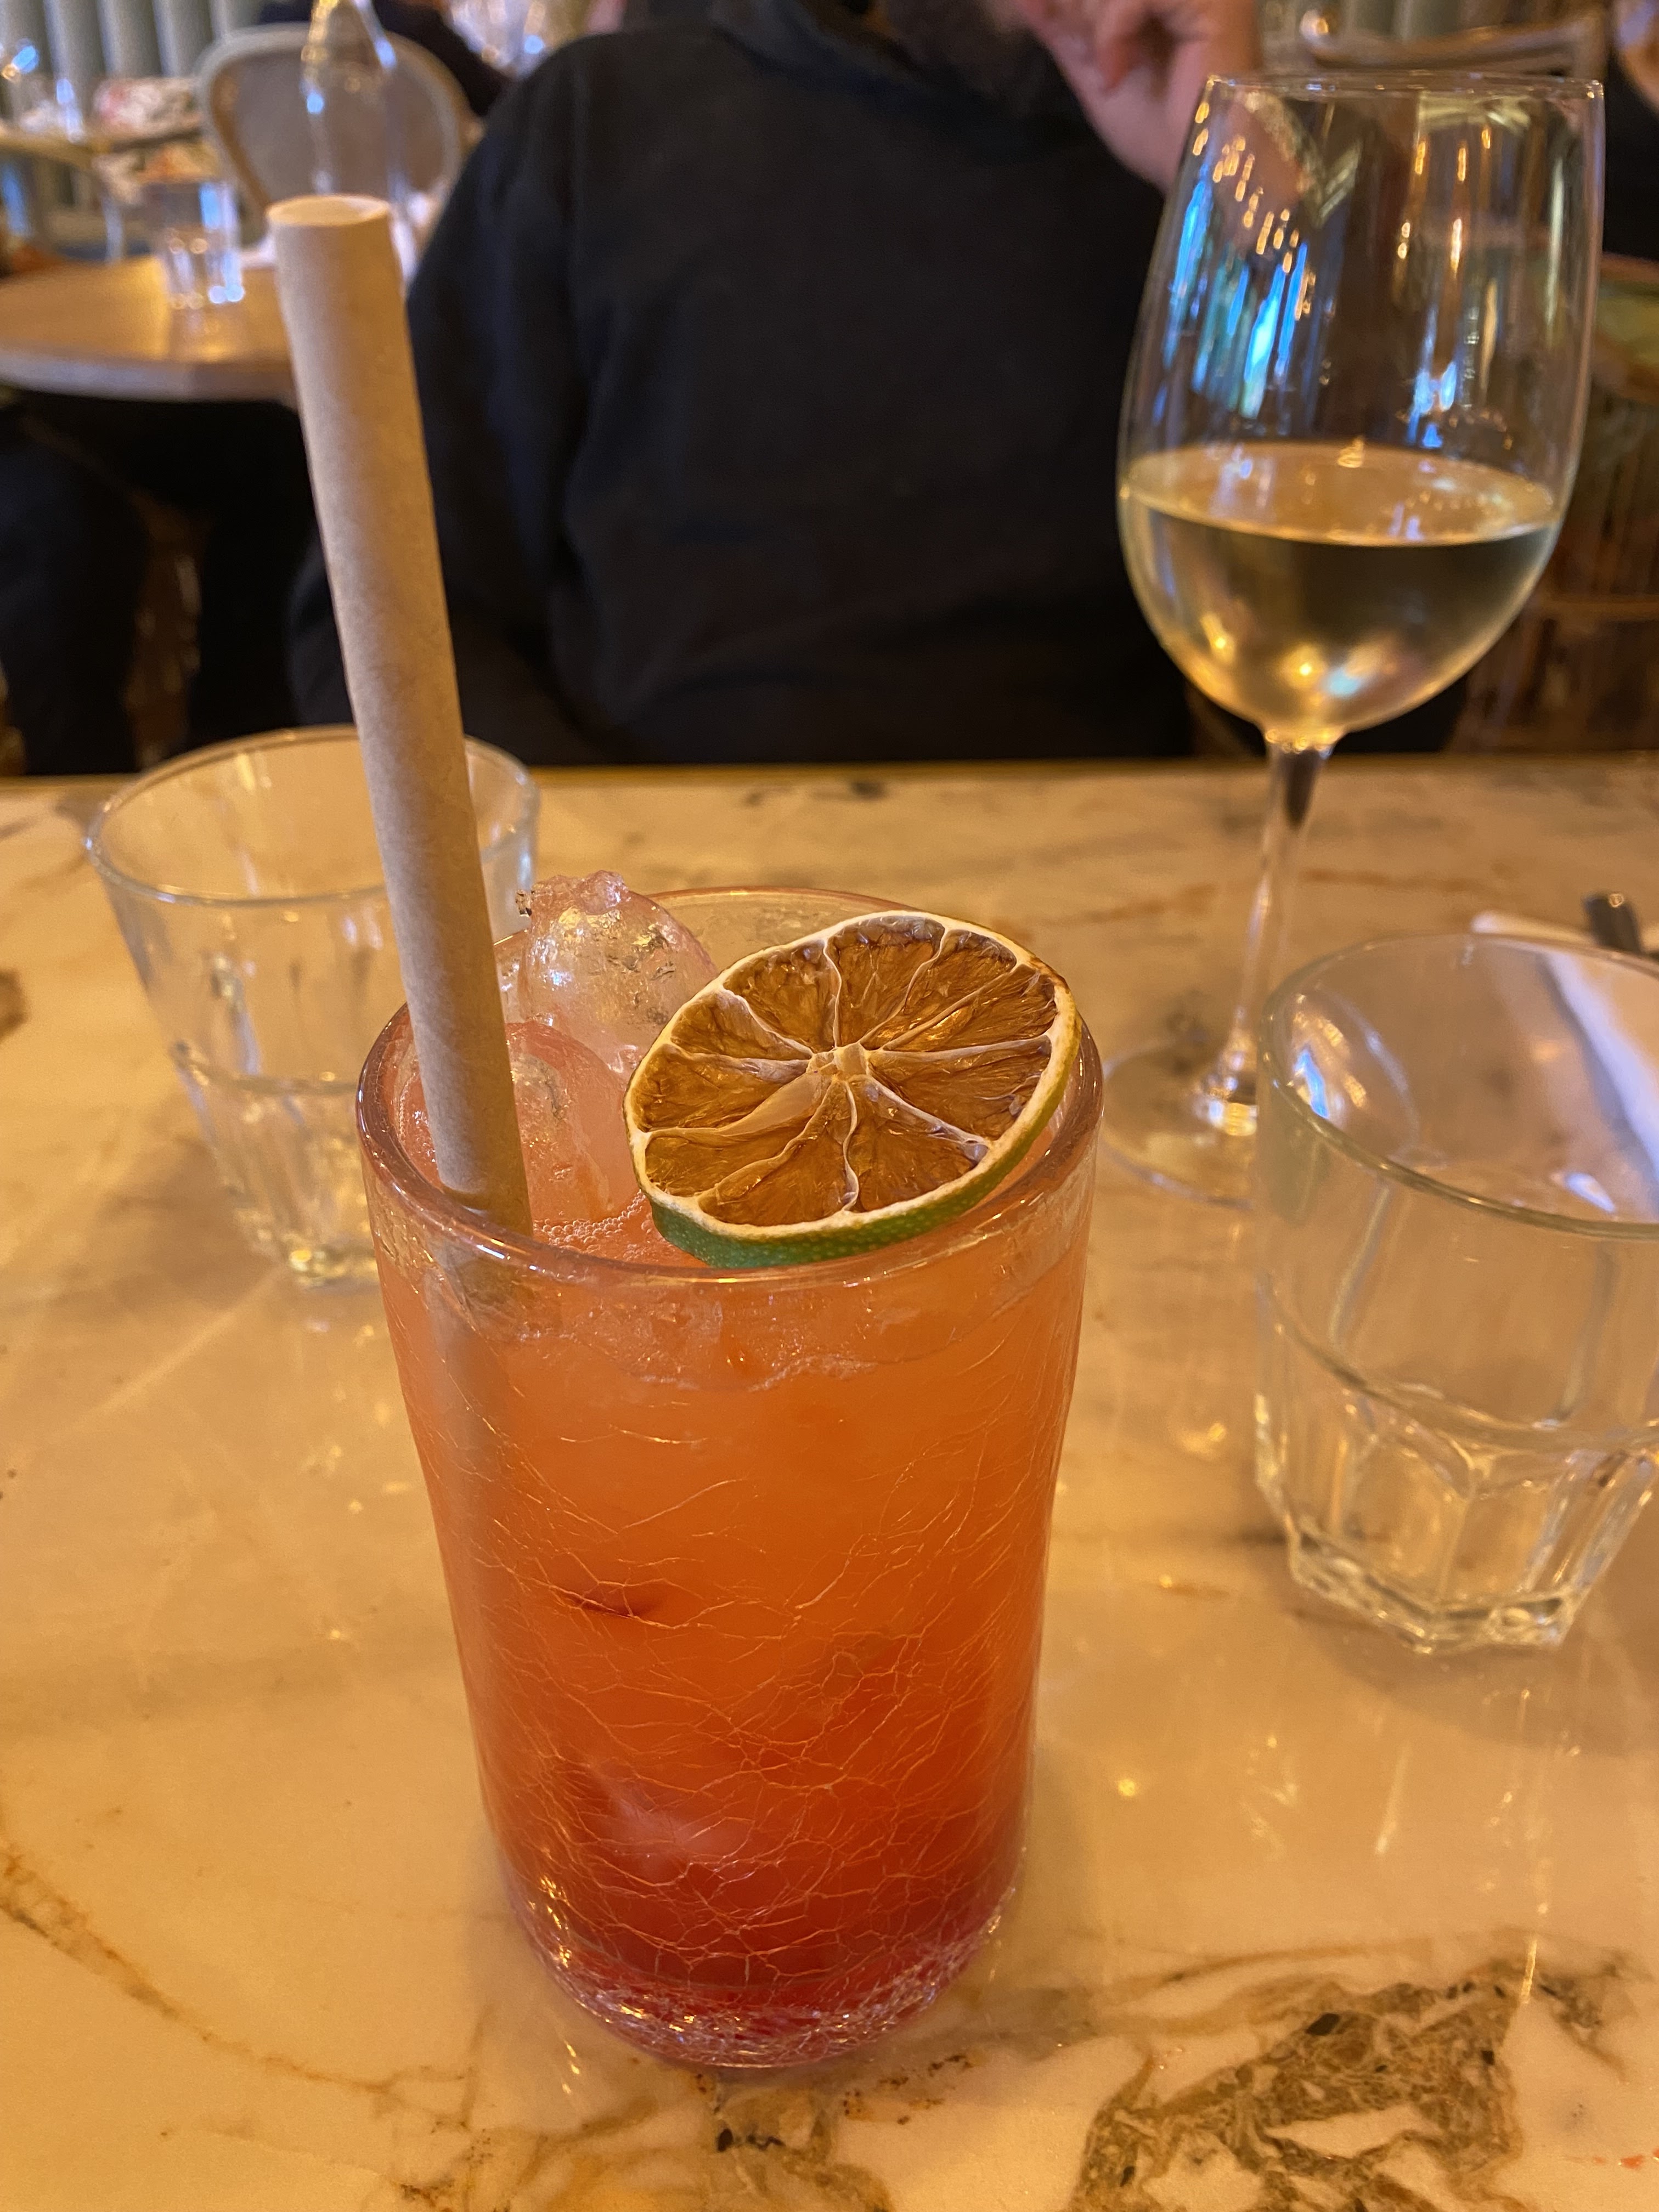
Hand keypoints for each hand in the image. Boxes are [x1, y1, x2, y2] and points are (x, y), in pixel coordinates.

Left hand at [1006, 0, 1259, 188]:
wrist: (1199, 169)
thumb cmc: (1159, 134)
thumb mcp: (1096, 75)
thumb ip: (1064, 31)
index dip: (1076, 7)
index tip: (1057, 25)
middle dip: (1084, 13)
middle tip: (1096, 61)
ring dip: (1096, 23)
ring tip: (1108, 69)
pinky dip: (1111, 29)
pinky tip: (1116, 70)